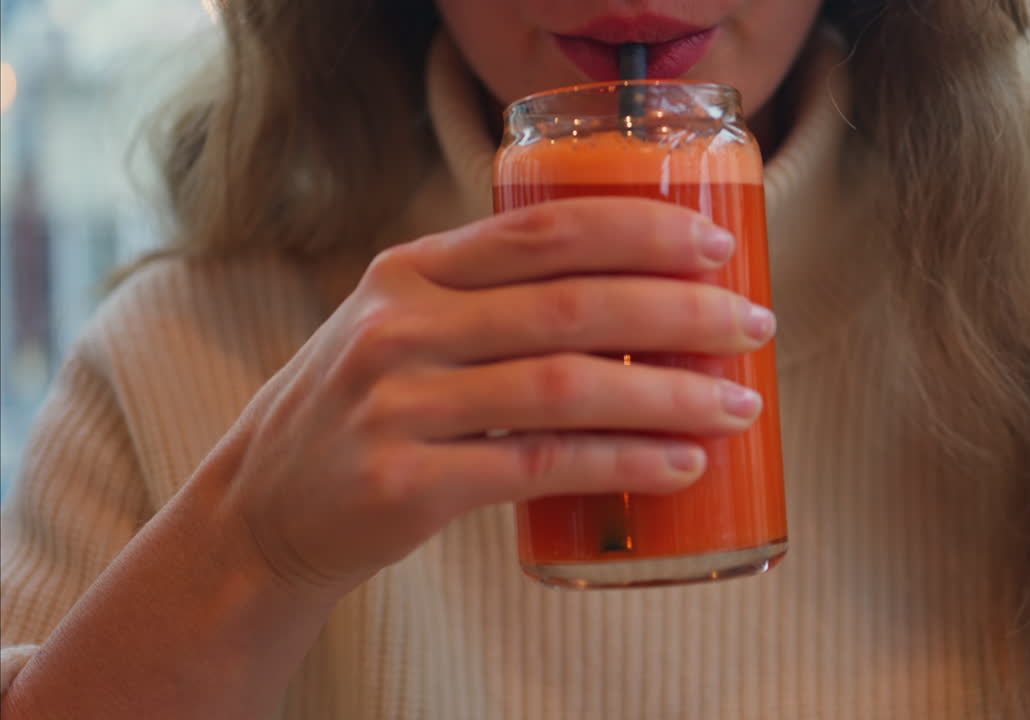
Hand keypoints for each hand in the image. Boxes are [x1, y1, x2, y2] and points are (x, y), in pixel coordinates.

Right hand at [214, 196, 775, 602]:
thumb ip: (490, 301)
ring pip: (565, 386)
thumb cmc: (363, 408)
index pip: (543, 230)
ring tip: (738, 403)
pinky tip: (680, 463)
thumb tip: (636, 298)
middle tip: (754, 326)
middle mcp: (400, 326)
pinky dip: (621, 462)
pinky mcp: (407, 483)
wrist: (263, 507)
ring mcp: (398, 404)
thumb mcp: (402, 326)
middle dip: (679, 310)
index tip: (717, 247)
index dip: (640, 232)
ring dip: (668, 392)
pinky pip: (539, 466)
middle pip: (570, 304)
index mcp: (410, 271)